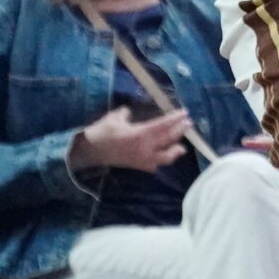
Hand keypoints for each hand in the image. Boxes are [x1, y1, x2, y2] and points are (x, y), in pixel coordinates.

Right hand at [70, 106, 191, 172]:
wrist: (90, 151)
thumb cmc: (102, 132)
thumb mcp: (115, 117)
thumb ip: (126, 113)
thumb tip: (130, 112)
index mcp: (140, 135)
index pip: (163, 126)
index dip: (175, 119)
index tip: (185, 113)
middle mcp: (145, 149)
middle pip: (168, 140)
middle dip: (179, 131)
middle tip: (189, 123)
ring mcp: (142, 159)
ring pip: (165, 157)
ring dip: (175, 150)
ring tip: (182, 145)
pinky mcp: (137, 165)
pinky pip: (155, 164)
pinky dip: (162, 160)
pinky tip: (166, 156)